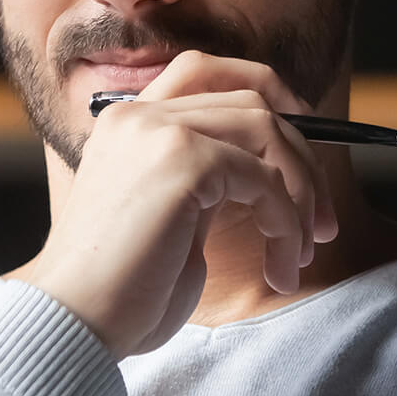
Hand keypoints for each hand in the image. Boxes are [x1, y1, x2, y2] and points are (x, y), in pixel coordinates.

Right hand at [18, 51, 338, 357]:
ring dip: (302, 193)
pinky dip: (286, 222)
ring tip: (300, 251)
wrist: (75, 323)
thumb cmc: (120, 292)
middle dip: (303, 157)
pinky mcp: (182, 160)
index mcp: (127, 123)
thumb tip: (274, 175)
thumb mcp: (170, 220)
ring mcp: (158, 131)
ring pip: (267, 130)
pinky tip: (279, 265)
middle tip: (322, 222)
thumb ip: (206, 183)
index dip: (270, 96)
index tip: (304, 152)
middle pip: (252, 98)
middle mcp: (139, 114)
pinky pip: (265, 178)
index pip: (207, 72)